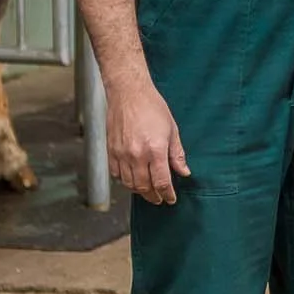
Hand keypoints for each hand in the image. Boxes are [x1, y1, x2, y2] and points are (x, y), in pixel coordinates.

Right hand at [107, 78, 188, 204]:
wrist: (129, 94)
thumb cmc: (152, 108)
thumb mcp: (172, 130)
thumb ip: (177, 154)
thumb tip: (183, 172)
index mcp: (155, 150)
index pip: (161, 182)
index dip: (167, 194)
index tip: (171, 199)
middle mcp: (136, 155)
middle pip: (144, 186)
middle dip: (153, 196)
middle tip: (160, 199)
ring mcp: (121, 154)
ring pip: (129, 183)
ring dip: (139, 191)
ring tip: (148, 192)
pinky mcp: (110, 151)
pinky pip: (116, 174)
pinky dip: (124, 181)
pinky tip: (132, 181)